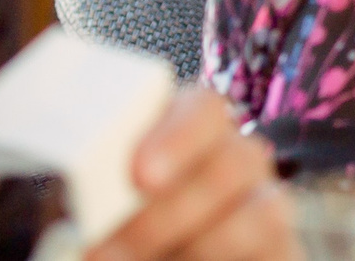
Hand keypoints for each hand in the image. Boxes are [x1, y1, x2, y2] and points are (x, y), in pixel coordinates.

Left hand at [84, 88, 296, 260]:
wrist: (133, 260)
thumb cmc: (106, 235)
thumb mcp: (87, 211)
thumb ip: (88, 191)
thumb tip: (73, 179)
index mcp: (188, 133)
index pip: (204, 109)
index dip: (178, 137)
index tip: (140, 178)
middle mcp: (237, 160)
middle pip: (234, 161)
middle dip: (167, 215)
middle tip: (103, 253)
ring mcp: (264, 206)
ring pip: (262, 213)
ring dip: (198, 249)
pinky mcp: (281, 249)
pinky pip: (274, 249)